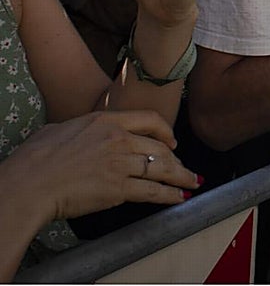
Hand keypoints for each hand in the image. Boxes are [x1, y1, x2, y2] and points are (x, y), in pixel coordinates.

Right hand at [9, 110, 198, 223]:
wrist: (29, 184)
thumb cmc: (35, 159)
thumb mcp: (59, 129)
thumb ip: (80, 129)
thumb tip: (78, 132)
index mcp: (106, 120)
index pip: (149, 120)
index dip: (166, 131)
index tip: (173, 141)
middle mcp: (119, 139)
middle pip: (160, 147)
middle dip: (177, 160)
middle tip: (185, 169)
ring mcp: (120, 163)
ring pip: (161, 168)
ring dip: (180, 177)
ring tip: (192, 183)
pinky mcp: (119, 188)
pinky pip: (152, 191)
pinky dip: (169, 195)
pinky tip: (178, 197)